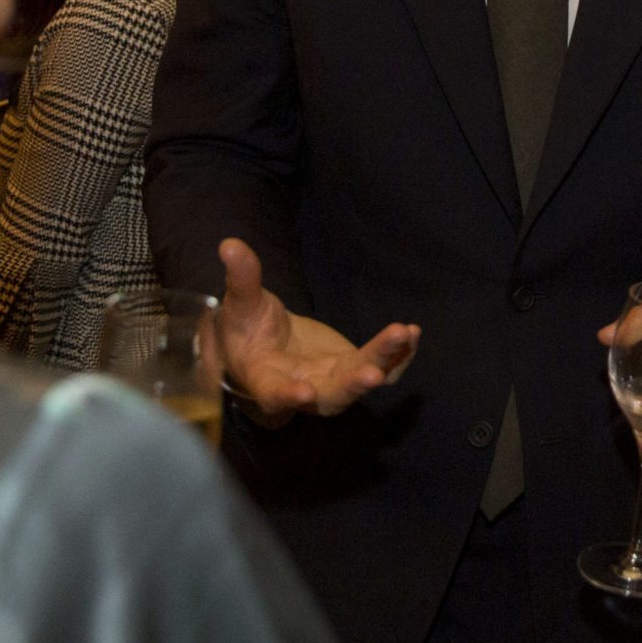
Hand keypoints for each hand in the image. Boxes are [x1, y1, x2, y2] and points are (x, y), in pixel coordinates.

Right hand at [216, 238, 419, 423]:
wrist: (265, 346)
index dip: (288, 397)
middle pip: (331, 397)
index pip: (275, 394)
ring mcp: (333, 380)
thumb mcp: (240, 303)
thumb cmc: (246, 330)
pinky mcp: (353, 367)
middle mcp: (304, 389)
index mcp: (266, 380)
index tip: (303, 392)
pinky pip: (382, 369)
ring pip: (361, 380)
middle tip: (372, 374)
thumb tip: (229, 245)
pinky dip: (398, 356)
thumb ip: (241, 279)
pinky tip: (412, 333)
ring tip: (404, 334)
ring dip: (385, 361)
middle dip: (352, 385)